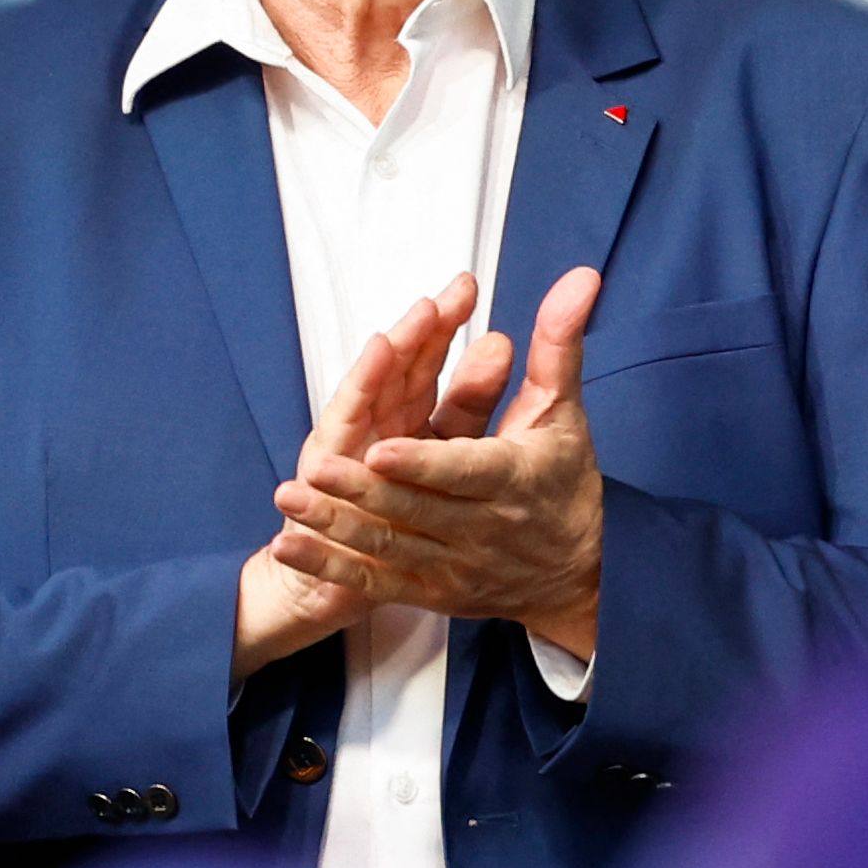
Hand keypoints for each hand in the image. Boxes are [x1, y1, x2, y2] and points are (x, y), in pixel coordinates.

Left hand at [269, 266, 606, 658]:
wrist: (578, 574)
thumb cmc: (563, 481)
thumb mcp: (564, 411)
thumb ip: (558, 345)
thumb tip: (579, 276)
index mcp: (513, 479)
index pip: (465, 471)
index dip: (423, 463)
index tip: (381, 448)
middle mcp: (482, 529)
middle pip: (417, 508)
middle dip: (365, 489)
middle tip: (317, 466)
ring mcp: (452, 565)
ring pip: (389, 546)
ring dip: (336, 526)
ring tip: (290, 501)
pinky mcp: (430, 591)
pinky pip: (375, 583)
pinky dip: (331, 568)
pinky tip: (289, 547)